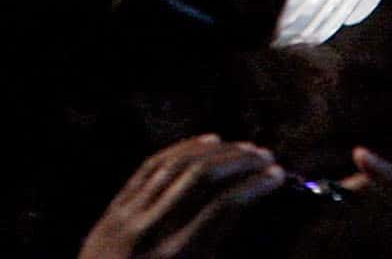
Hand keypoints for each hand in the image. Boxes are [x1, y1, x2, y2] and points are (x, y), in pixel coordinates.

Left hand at [79, 136, 285, 258]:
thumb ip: (217, 253)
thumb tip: (248, 214)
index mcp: (179, 258)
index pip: (223, 207)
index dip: (254, 187)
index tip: (277, 176)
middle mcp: (152, 230)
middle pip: (199, 178)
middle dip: (237, 162)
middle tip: (265, 156)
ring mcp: (128, 215)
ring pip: (173, 166)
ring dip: (212, 152)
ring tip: (242, 147)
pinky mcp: (114, 209)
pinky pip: (148, 168)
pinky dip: (178, 151)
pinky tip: (204, 143)